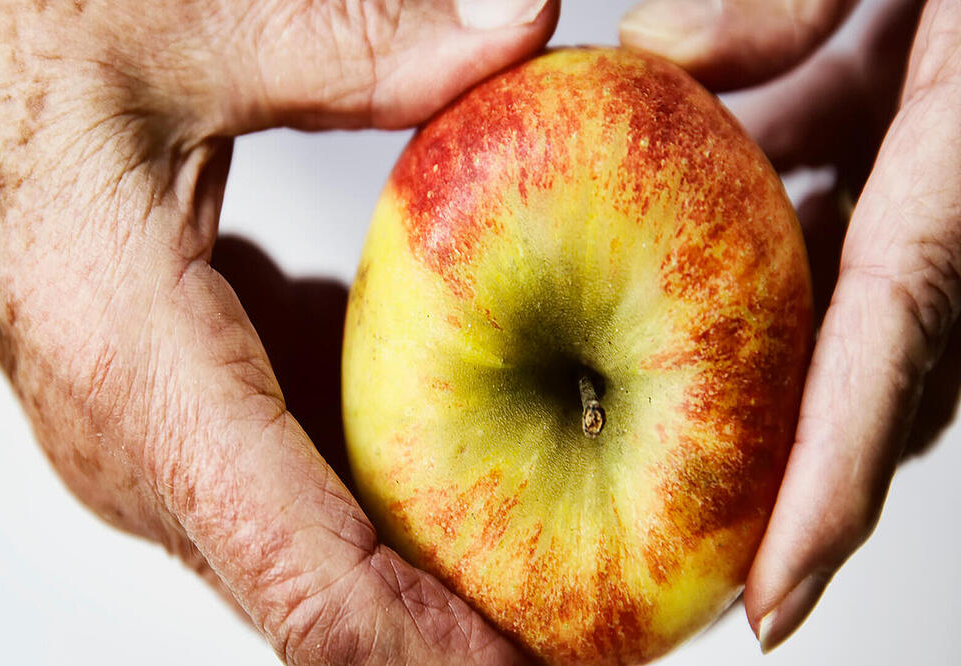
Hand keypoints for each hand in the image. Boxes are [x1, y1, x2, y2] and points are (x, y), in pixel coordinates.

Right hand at [0, 0, 557, 660]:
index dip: (430, 648)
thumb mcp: (181, 31)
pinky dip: (383, 490)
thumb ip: (354, 44)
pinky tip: (460, 436)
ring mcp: (147, 448)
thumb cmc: (3, 57)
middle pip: (315, 601)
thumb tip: (516, 28)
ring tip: (560, 541)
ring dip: (430, 566)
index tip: (540, 663)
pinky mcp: (167, 427)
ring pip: (307, 557)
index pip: (303, 573)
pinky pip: (289, 494)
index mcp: (135, 365)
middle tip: (594, 605)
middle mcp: (135, 444)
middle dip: (456, 629)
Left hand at [622, 0, 960, 652]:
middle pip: (880, 345)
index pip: (898, 335)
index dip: (838, 480)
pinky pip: (858, 199)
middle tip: (684, 510)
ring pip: (856, 277)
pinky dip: (776, 213)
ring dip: (759, 314)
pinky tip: (702, 184)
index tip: (776, 598)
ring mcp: (952, 149)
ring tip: (642, 364)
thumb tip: (658, 60)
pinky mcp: (933, 116)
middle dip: (793, 430)